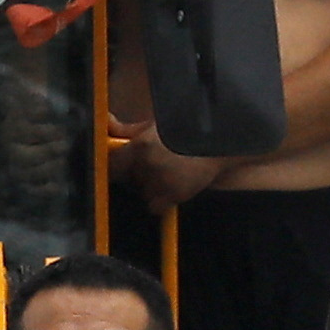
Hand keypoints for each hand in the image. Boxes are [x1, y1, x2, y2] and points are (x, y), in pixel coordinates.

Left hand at [112, 116, 226, 211]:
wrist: (221, 142)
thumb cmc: (190, 128)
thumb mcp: (157, 122)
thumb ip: (129, 128)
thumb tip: (108, 124)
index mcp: (142, 146)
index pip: (113, 164)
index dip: (116, 165)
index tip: (120, 164)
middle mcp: (149, 167)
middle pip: (128, 179)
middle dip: (135, 173)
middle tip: (152, 163)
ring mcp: (162, 184)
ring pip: (141, 192)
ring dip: (148, 186)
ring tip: (165, 172)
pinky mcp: (175, 196)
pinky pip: (155, 206)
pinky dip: (159, 200)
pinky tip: (171, 187)